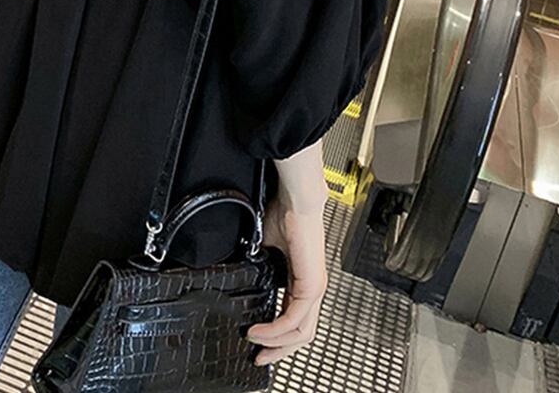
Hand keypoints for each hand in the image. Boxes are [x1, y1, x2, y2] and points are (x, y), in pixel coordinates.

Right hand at [246, 144, 328, 365]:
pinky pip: (294, 320)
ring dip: (277, 344)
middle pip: (302, 335)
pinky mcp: (311, 286)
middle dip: (278, 350)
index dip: (277, 335)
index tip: (256, 340)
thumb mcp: (266, 247)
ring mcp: (314, 289)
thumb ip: (259, 265)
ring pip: (301, 333)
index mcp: (302, 280)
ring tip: (255, 343)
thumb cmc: (284, 214)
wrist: (296, 200)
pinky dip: (275, 330)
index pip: (295, 319)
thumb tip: (243, 272)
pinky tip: (260, 330)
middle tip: (259, 357)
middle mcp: (312, 289)